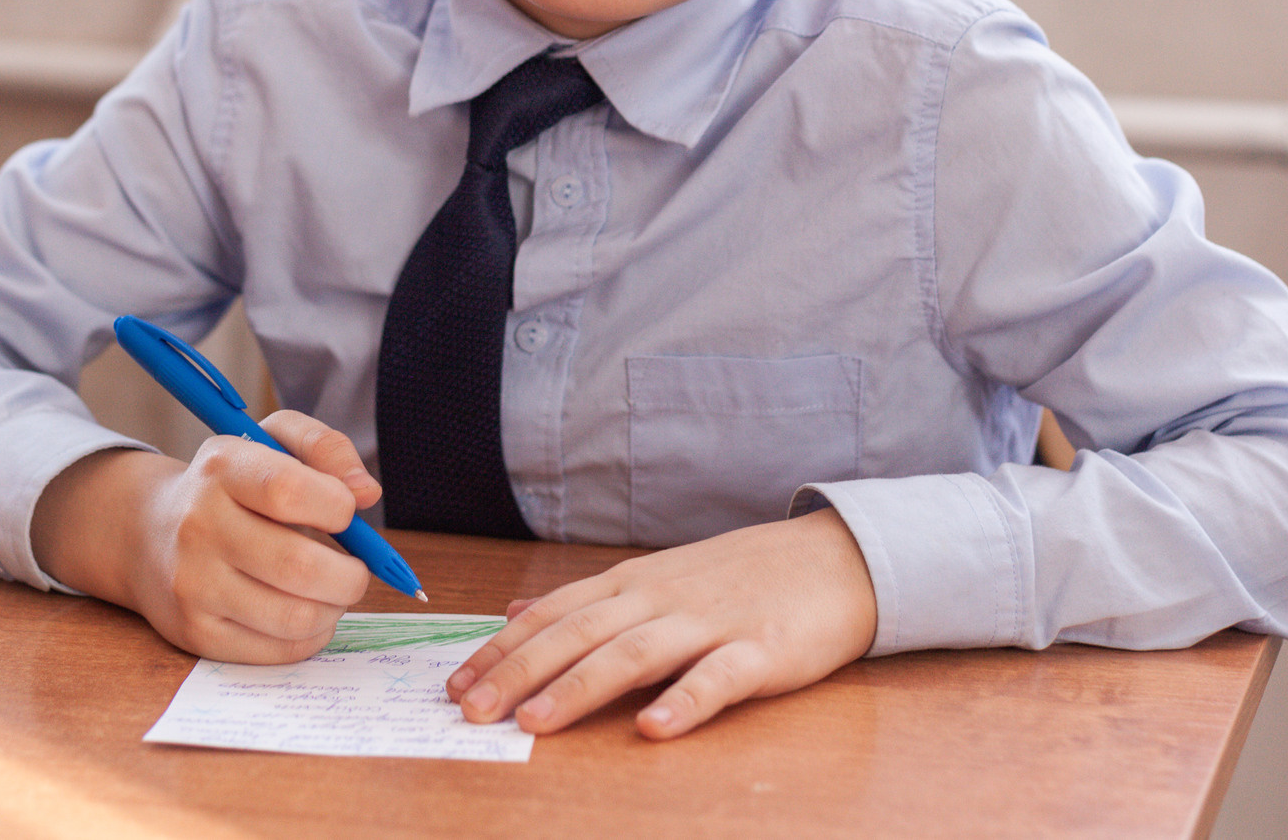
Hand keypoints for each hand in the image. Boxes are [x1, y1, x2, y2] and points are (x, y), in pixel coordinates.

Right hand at [31, 412, 381, 663]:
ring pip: (296, 617)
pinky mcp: (197, 633)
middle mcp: (199, 526)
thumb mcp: (271, 441)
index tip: (345, 512)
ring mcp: (194, 585)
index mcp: (222, 469)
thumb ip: (326, 448)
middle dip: (350, 574)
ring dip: (335, 608)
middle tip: (354, 569)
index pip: (288, 490)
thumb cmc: (233, 486)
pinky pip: (280, 650)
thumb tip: (366, 492)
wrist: (148, 535)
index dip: (337, 505)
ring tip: (330, 591)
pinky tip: (304, 611)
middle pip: (299, 566)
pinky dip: (311, 635)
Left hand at [445, 508, 877, 740]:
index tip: (453, 683)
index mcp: (633, 583)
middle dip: (519, 671)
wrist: (834, 559)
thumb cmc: (740, 578)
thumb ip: (591, 603)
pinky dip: (683, 701)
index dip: (501, 648)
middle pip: (579, 633)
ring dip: (580, 686)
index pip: (553, 613)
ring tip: (536, 721)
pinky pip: (717, 678)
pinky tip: (653, 728)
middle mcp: (661, 597)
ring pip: (634, 653)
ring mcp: (711, 622)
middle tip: (471, 710)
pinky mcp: (760, 650)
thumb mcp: (658, 579)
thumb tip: (517, 614)